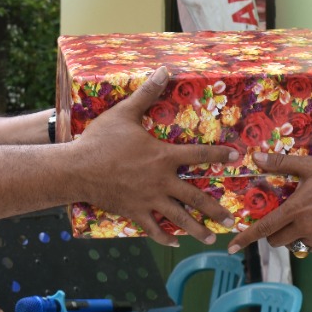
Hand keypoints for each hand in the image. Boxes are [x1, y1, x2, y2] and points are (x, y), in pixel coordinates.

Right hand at [75, 67, 238, 246]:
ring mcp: (148, 199)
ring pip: (178, 218)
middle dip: (215, 208)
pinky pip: (153, 228)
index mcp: (163, 156)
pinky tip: (174, 242)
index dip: (218, 154)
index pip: (198, 154)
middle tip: (232, 219)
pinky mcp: (134, 212)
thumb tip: (164, 69)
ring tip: (212, 239)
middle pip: (195, 197)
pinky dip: (165, 237)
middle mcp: (161, 181)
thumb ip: (147, 93)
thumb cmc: (100, 140)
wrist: (76, 168)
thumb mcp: (124, 112)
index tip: (235, 157)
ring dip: (197, 230)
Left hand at [226, 152, 311, 255]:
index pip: (265, 227)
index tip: (232, 247)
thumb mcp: (310, 166)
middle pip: (276, 240)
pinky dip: (307, 239)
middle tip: (281, 216)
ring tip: (303, 217)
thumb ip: (281, 163)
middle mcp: (305, 227)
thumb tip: (255, 157)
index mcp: (296, 209)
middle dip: (272, 232)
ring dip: (291, 235)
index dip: (246, 237)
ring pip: (293, 243)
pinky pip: (310, 246)